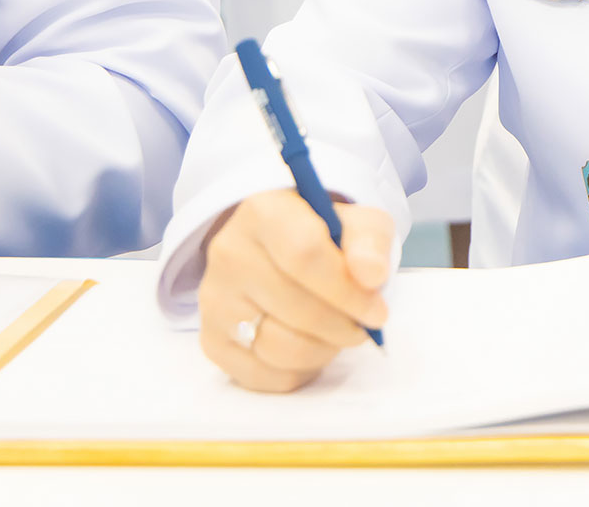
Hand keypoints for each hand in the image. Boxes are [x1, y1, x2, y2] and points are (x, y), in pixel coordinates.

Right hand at [197, 190, 392, 392]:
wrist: (279, 249)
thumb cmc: (324, 236)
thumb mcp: (357, 223)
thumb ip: (370, 242)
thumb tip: (372, 276)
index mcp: (264, 212)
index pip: (305, 256)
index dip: (347, 292)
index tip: (377, 312)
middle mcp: (229, 254)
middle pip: (296, 309)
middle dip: (342, 326)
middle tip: (363, 326)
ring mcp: (214, 300)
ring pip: (278, 348)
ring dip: (322, 350)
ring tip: (336, 332)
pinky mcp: (211, 339)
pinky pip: (263, 375)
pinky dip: (298, 370)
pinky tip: (310, 346)